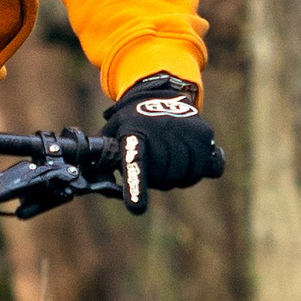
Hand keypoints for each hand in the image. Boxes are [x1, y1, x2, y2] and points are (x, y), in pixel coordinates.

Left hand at [107, 73, 224, 211]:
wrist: (158, 92)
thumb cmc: (131, 122)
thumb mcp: (111, 133)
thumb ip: (103, 160)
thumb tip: (94, 185)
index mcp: (133, 132)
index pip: (135, 161)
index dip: (136, 186)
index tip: (137, 209)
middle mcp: (161, 130)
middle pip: (163, 178)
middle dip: (158, 180)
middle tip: (154, 167)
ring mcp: (185, 131)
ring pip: (185, 176)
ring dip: (177, 178)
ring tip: (169, 164)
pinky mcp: (204, 133)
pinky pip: (206, 168)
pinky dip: (197, 172)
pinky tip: (190, 163)